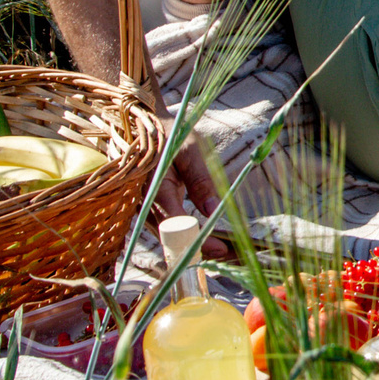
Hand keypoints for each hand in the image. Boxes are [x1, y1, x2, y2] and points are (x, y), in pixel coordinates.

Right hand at [149, 112, 233, 259]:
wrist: (146, 126)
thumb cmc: (171, 134)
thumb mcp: (190, 150)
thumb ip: (200, 180)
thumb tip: (213, 210)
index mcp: (153, 188)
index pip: (175, 225)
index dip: (197, 241)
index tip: (222, 249)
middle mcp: (145, 204)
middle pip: (171, 240)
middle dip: (202, 250)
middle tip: (233, 253)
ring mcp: (145, 210)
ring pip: (170, 240)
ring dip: (197, 247)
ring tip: (229, 249)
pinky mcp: (151, 211)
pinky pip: (169, 231)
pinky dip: (189, 238)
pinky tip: (212, 239)